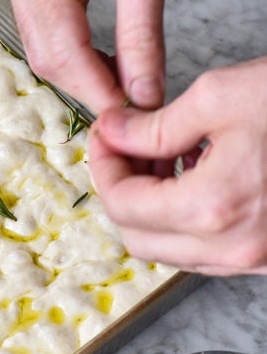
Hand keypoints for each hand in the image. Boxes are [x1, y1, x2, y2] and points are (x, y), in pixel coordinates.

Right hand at [0, 0, 188, 111]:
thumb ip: (143, 34)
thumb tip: (143, 91)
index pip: (61, 48)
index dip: (95, 89)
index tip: (129, 114)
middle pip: (44, 54)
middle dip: (87, 86)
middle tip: (130, 106)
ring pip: (41, 47)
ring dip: (82, 73)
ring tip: (122, 85)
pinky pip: (46, 30)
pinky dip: (76, 53)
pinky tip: (105, 61)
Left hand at [89, 57, 266, 274]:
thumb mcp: (219, 96)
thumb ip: (152, 126)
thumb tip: (112, 133)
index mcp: (214, 207)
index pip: (121, 204)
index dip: (102, 165)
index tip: (105, 136)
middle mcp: (234, 246)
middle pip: (137, 238)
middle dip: (121, 190)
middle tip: (126, 148)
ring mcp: (257, 258)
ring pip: (170, 249)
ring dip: (151, 207)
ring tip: (163, 157)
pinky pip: (206, 251)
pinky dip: (186, 218)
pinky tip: (197, 175)